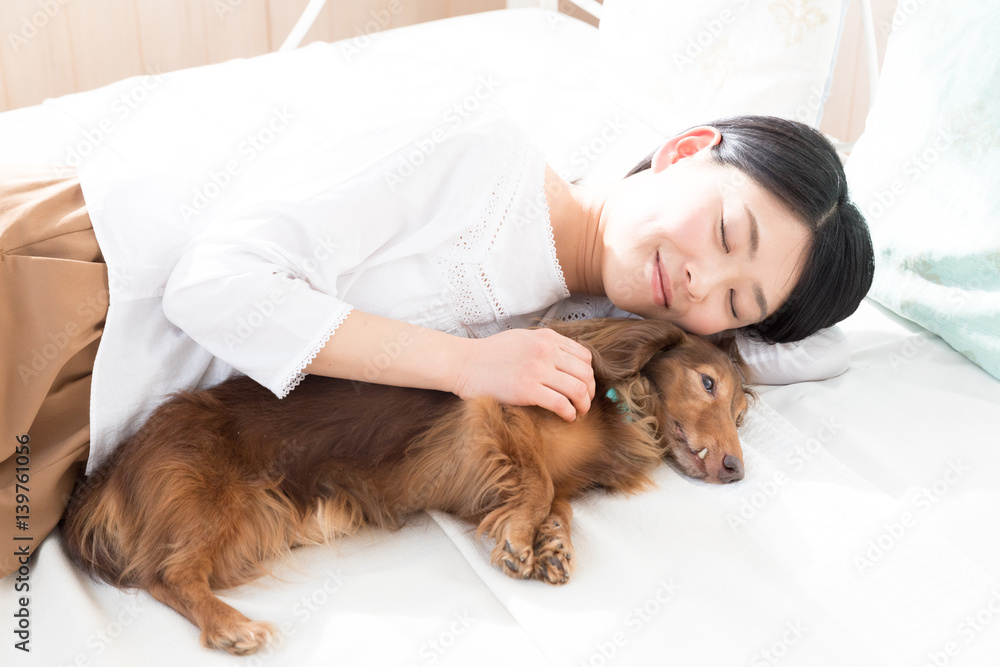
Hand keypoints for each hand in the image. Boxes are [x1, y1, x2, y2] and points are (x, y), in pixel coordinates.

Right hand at [449, 328, 595, 420]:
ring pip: (579, 389)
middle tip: (585, 403)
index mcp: (547, 338)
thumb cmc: (490, 353)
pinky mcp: (527, 390)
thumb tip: (567, 361)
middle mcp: (546, 351)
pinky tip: (566, 417)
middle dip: (590, 392)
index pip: (584, 356)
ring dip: (584, 405)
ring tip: (578, 412)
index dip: (589, 375)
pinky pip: (561, 404)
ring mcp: (537, 370)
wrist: (464, 363)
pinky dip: (569, 413)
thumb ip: (546, 345)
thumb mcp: (522, 338)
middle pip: (586, 374)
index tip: (584, 386)